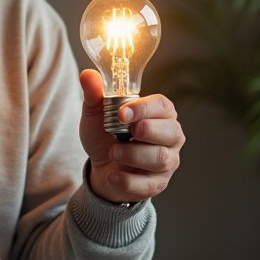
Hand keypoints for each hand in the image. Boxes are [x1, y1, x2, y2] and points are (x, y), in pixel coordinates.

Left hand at [78, 69, 184, 204]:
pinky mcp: (158, 183)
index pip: (163, 106)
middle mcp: (170, 136)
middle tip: (124, 133)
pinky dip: (128, 180)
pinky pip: (149, 184)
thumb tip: (88, 75)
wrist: (102, 169)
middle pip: (171, 131)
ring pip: (161, 158)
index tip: (122, 113)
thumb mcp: (97, 116)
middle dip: (147, 130)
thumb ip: (94, 96)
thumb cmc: (106, 136)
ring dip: (133, 155)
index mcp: (160, 113)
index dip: (144, 108)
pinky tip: (112, 175)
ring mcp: (168, 161)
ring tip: (113, 152)